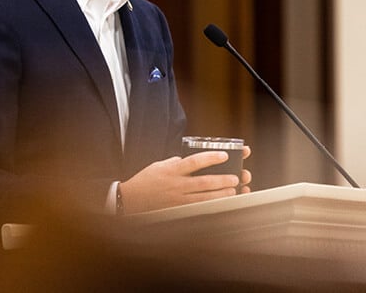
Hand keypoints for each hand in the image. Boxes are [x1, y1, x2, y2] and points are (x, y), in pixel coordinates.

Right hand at [119, 147, 251, 213]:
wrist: (129, 200)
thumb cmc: (145, 181)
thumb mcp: (159, 165)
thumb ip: (176, 162)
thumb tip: (189, 160)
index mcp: (172, 170)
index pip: (194, 161)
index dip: (211, 158)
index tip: (224, 155)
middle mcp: (176, 185)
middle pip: (203, 182)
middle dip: (222, 180)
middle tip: (236, 177)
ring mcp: (177, 199)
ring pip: (204, 198)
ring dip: (220, 194)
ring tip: (233, 191)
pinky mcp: (177, 210)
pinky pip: (198, 208)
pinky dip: (210, 206)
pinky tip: (220, 204)